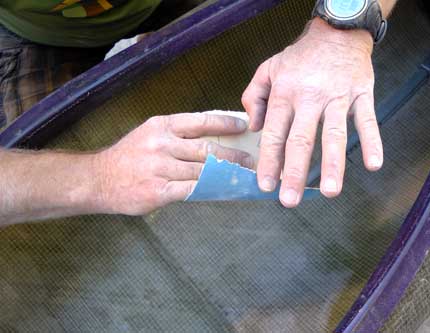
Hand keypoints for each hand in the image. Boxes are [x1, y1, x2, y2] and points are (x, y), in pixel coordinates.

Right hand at [95, 113, 252, 214]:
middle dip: (233, 155)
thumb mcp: (150, 134)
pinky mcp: (159, 190)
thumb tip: (213, 140)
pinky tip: (224, 191)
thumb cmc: (129, 156)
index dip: (225, 123)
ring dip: (227, 175)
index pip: (200, 121)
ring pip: (203, 171)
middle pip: (207, 149)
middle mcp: (162, 144)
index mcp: (162, 125)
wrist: (98, 179)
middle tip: (250, 159)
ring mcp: (160, 168)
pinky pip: (193, 190)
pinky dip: (211, 190)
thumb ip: (177, 136)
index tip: (243, 126)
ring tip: (243, 176)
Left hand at [242, 18, 383, 207]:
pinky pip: (367, 120)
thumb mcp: (268, 69)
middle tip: (290, 200)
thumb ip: (254, 96)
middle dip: (295, 173)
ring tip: (331, 192)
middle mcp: (309, 97)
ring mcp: (338, 96)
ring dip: (333, 165)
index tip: (266, 185)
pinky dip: (372, 142)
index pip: (274, 133)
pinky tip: (374, 164)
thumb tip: (255, 128)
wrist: (337, 32)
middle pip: (301, 140)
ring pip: (334, 134)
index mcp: (284, 93)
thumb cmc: (300, 56)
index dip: (269, 160)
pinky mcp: (362, 93)